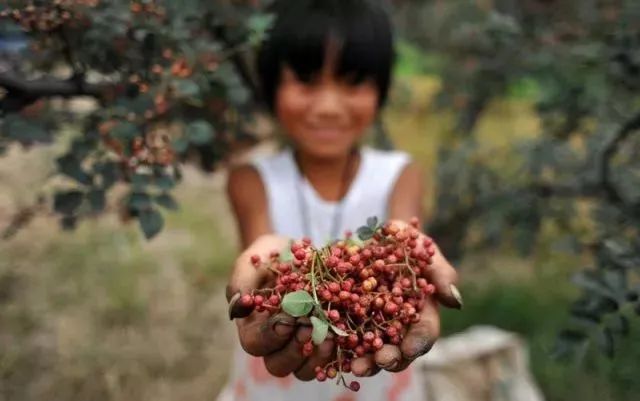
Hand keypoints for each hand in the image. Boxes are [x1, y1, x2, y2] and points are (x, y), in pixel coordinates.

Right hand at [226, 234, 336, 379]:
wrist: (297, 251)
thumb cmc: (269, 256)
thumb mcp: (251, 261)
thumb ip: (242, 281)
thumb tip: (239, 305)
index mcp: (253, 327)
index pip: (255, 344)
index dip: (270, 336)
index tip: (286, 320)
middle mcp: (276, 343)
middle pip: (279, 365)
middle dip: (295, 350)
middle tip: (309, 329)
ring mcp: (302, 346)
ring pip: (305, 370)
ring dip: (317, 357)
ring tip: (329, 336)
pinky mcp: (326, 340)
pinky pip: (332, 360)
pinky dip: (340, 351)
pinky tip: (346, 336)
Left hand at [349, 220, 461, 376]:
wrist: (370, 233)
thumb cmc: (403, 239)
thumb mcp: (422, 247)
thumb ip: (440, 272)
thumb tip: (454, 300)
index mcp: (420, 311)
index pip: (424, 332)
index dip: (418, 342)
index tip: (410, 348)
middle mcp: (398, 324)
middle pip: (398, 349)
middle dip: (390, 358)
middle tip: (381, 361)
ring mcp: (372, 324)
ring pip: (371, 351)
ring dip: (366, 362)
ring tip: (356, 368)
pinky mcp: (347, 318)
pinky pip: (345, 338)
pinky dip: (340, 349)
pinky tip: (333, 354)